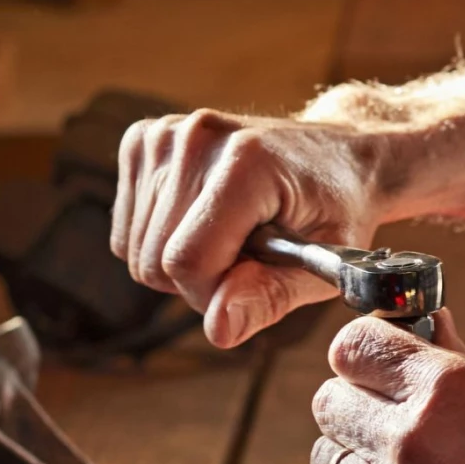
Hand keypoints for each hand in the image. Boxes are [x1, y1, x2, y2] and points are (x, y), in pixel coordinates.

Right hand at [112, 109, 390, 346]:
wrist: (335, 154)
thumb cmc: (338, 207)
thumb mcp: (329, 259)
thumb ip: (271, 296)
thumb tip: (219, 329)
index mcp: (247, 161)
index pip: (186, 260)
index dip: (213, 295)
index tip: (254, 283)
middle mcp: (196, 138)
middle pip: (153, 260)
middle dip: (199, 281)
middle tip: (250, 257)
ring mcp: (164, 134)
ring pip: (133, 250)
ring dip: (180, 262)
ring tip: (233, 234)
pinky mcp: (143, 141)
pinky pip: (126, 230)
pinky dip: (161, 241)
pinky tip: (205, 220)